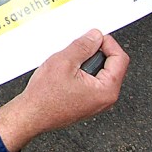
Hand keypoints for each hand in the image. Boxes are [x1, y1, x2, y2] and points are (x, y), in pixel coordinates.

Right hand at [0, 29, 128, 151]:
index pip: (120, 58)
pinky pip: (91, 81)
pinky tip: (66, 73)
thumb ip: (83, 46)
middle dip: (95, 53)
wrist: (31, 115)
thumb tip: (95, 37)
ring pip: (100, 72)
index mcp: (106, 90)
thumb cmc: (45, 97)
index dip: (107, 43)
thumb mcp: (64, 62)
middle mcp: (105, 99)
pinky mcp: (87, 102)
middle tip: (78, 50)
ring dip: (86, 62)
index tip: (94, 38)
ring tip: (68, 63)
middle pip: (112, 65)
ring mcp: (96, 102)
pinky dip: (81, 72)